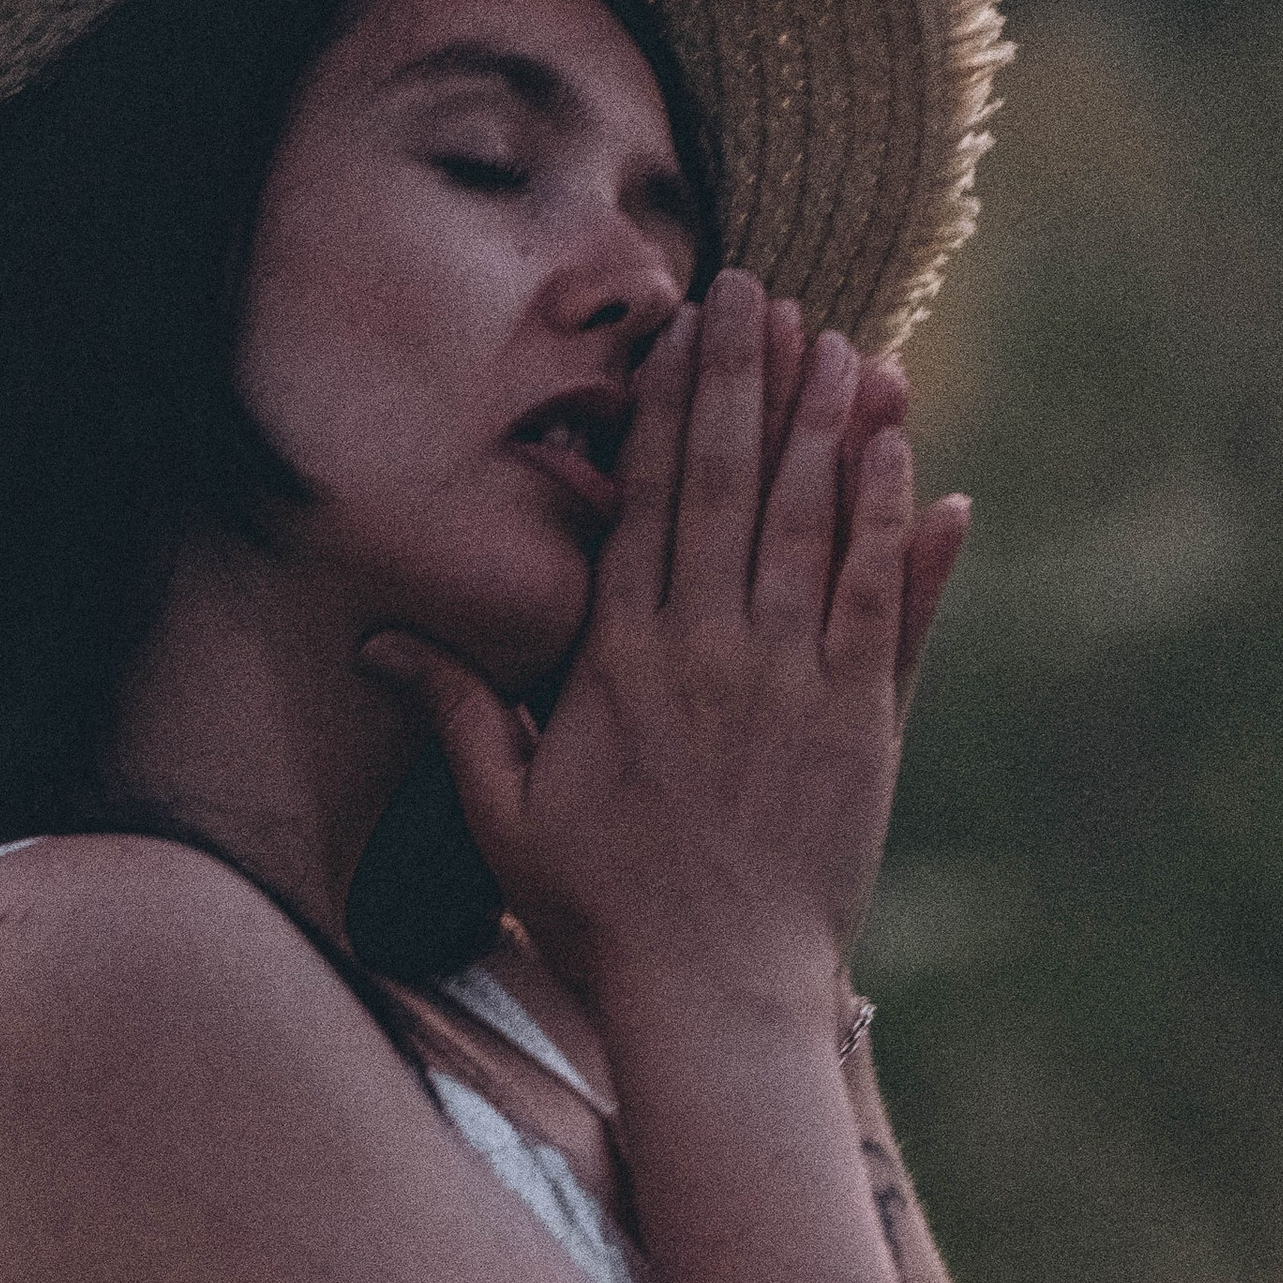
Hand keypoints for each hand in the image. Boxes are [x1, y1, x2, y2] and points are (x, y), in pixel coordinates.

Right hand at [361, 270, 966, 1007]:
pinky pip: (884, 603)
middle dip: (745, 378)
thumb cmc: (602, 911)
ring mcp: (790, 682)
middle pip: (728, 486)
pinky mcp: (859, 721)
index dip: (671, 406)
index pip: (647, 503)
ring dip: (828, 427)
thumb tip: (375, 646)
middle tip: (762, 290)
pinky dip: (897, 527)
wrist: (713, 992)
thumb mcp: (503, 815)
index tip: (685, 329)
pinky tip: (907, 458)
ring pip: (812, 526)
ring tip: (841, 342)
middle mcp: (706, 652)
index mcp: (618, 661)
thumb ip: (457, 712)